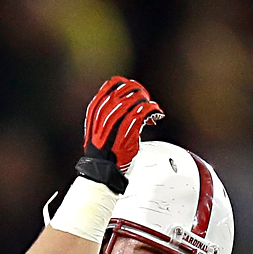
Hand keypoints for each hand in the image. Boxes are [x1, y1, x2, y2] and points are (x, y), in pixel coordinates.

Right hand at [76, 75, 163, 192]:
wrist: (102, 169)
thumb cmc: (102, 151)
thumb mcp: (98, 127)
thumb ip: (106, 113)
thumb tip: (125, 102)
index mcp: (96, 108)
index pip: (113, 84)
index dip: (126, 84)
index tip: (133, 90)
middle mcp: (106, 110)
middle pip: (127, 88)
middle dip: (139, 91)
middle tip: (144, 99)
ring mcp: (117, 118)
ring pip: (137, 97)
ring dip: (147, 100)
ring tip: (151, 107)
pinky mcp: (129, 127)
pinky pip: (145, 110)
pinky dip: (153, 109)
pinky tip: (156, 113)